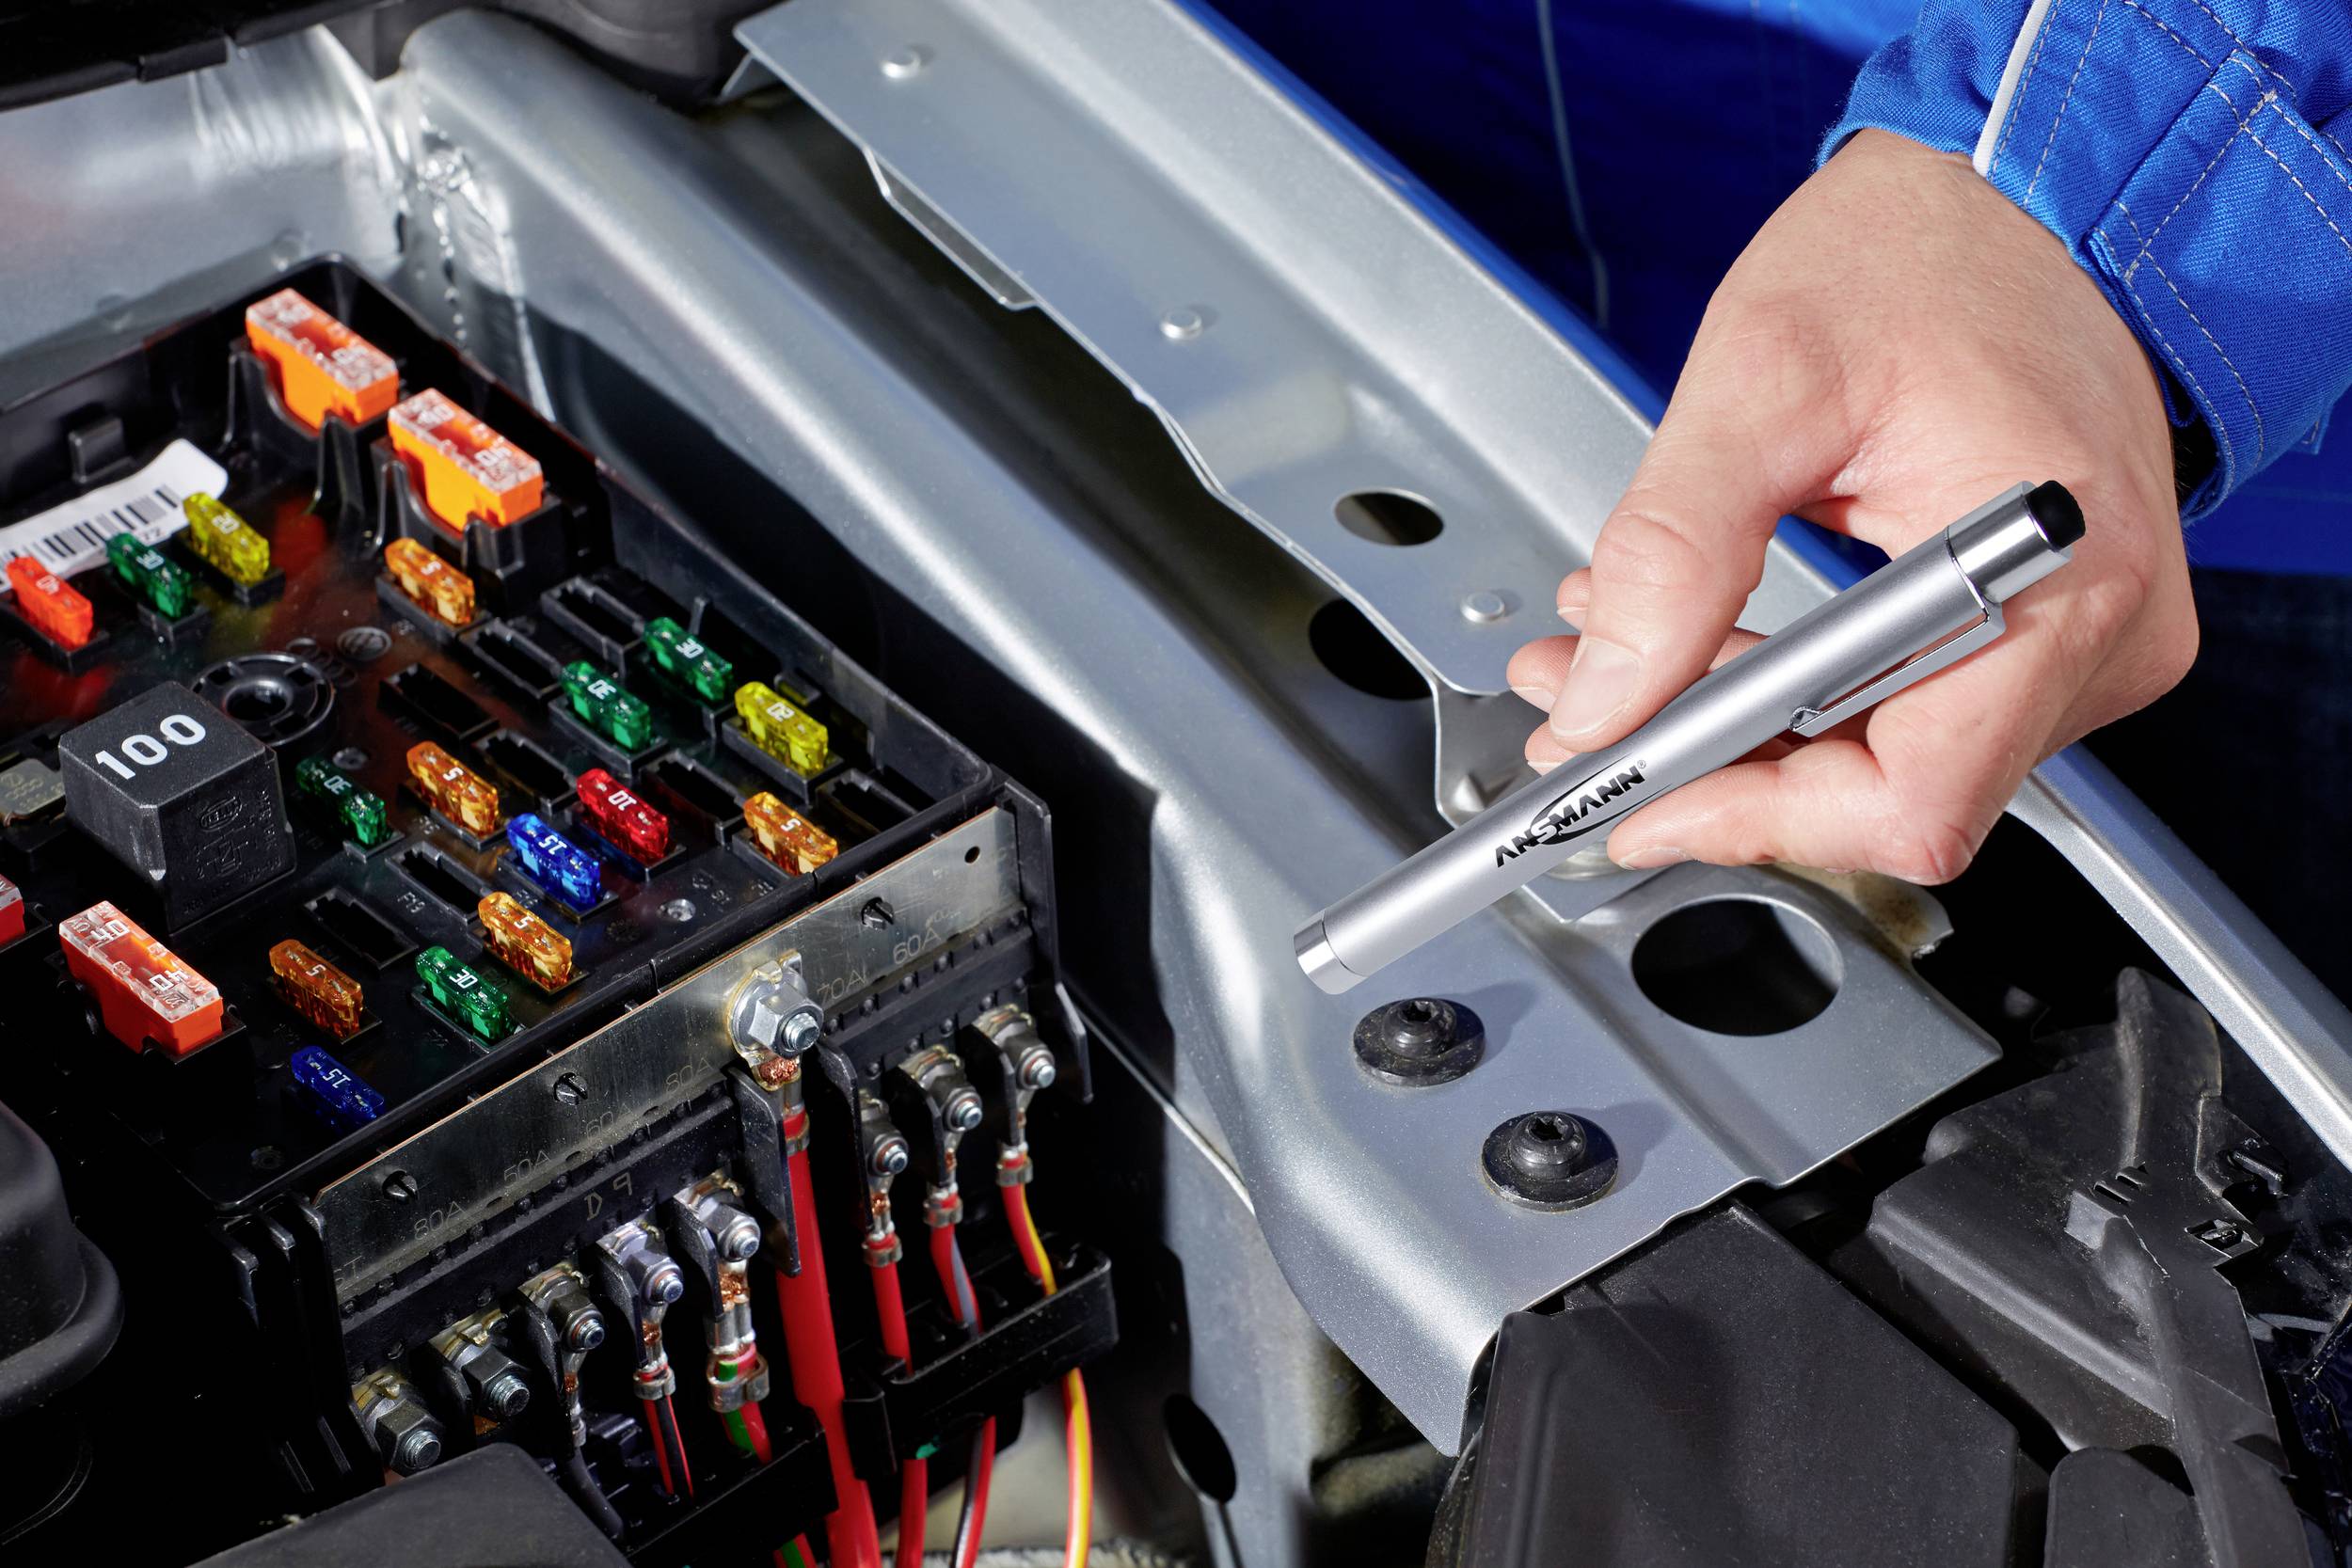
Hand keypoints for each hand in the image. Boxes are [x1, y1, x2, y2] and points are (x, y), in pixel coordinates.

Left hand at [1508, 130, 2195, 881]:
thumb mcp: (1761, 382)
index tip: (1634, 800)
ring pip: (1891, 754)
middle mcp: (2101, 628)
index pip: (1909, 795)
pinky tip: (1697, 642)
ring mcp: (2085, 632)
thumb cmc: (1927, 249)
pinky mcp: (2048, 620)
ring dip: (1740, 726)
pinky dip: (1794, 687)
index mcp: (2055, 568)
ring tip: (1610, 665)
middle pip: (1892, 789)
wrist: (2017, 187)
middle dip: (1718, 764)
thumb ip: (1673, 554)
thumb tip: (1607, 696)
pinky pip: (1912, 702)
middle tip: (1586, 722)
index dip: (1755, 817)